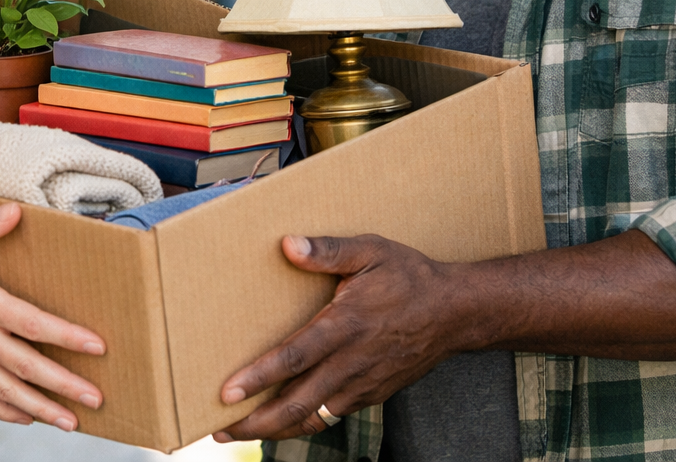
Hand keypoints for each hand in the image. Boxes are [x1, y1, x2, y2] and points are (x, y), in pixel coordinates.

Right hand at [0, 203, 106, 430]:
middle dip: (62, 385)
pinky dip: (5, 411)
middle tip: (95, 398)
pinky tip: (28, 419)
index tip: (96, 346)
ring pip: (6, 390)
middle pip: (25, 367)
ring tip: (70, 422)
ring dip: (40, 408)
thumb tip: (16, 211)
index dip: (65, 336)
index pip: (31, 323)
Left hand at [214, 234, 465, 442]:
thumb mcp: (371, 251)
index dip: (260, 377)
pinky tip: (280, 421)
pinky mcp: (371, 395)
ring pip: (313, 418)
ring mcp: (363, 384)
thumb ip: (329, 249)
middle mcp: (352, 362)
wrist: (455, 313)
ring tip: (238, 431)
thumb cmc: (409, 276)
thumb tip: (288, 245)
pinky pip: (331, 415)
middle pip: (298, 404)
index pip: (296, 357)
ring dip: (275, 429)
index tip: (227, 393)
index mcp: (347, 325)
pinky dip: (302, 423)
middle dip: (256, 422)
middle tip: (219, 431)